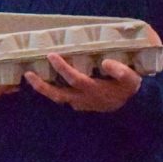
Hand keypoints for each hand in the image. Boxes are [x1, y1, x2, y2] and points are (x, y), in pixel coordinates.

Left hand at [23, 53, 141, 111]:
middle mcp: (84, 99)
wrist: (135, 106)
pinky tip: (46, 81)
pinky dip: (52, 90)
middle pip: (58, 94)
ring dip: (44, 89)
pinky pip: (63, 98)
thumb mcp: (130, 79)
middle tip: (27, 74)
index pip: (74, 78)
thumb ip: (120, 71)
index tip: (51, 55)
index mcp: (94, 90)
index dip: (62, 67)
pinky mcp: (81, 105)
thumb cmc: (130, 88)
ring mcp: (81, 104)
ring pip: (58, 98)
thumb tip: (105, 62)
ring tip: (31, 76)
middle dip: (41, 85)